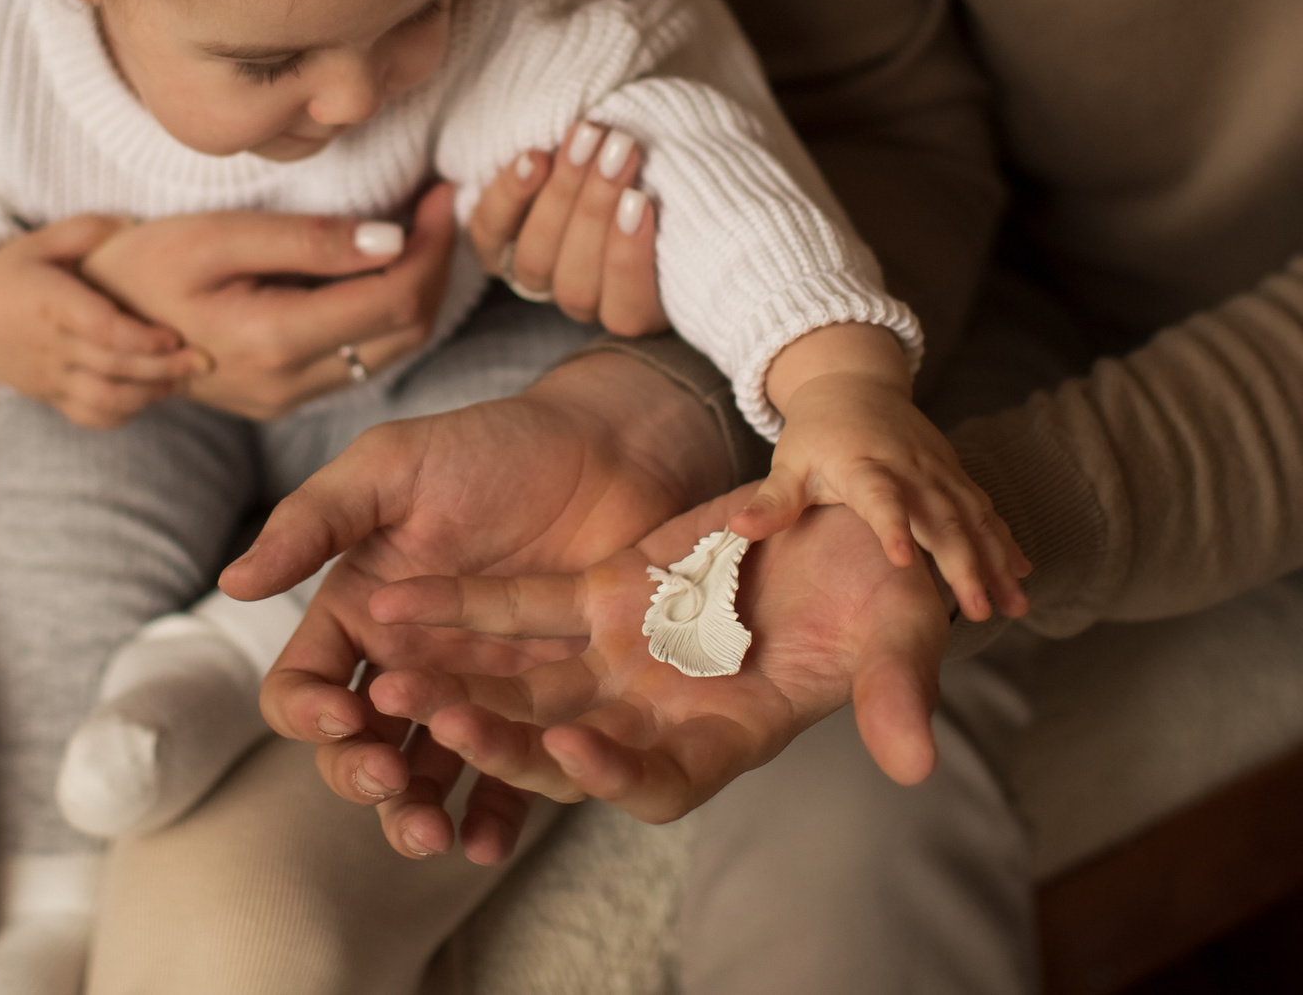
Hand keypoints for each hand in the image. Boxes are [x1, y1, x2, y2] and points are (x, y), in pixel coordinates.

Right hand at [0, 214, 202, 427]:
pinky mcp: (51, 396)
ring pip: (104, 399)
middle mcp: (50, 346)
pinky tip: (151, 395)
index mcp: (49, 303)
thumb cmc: (8, 272)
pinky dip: (124, 413)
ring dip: (148, 394)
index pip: (99, 329)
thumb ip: (88, 230)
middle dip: (161, 368)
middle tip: (203, 361)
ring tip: (181, 379)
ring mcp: (50, 376)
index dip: (140, 337)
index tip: (174, 335)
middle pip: (111, 366)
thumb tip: (135, 224)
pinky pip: (90, 416)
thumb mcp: (41, 240)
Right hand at [83, 184, 458, 420]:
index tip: (443, 194)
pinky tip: (380, 268)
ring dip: (414, 291)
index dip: (432, 246)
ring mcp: (283, 400)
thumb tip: (393, 240)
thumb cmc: (145, 264)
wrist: (87, 322)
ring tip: (420, 230)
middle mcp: (286, 384)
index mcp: (273, 341)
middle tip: (440, 207)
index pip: (394, 298)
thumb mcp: (219, 235)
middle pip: (405, 331)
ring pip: (389, 352)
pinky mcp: (279, 399)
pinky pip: (357, 360)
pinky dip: (383, 315)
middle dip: (434, 267)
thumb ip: (308, 240)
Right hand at [219, 347, 734, 861]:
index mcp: (358, 615)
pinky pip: (508, 779)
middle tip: (390, 778)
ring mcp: (471, 695)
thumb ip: (315, 520)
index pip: (304, 685)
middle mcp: (405, 666)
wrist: (609, 451)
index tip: (342, 710)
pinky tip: (488, 841)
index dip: (308, 710)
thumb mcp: (392, 466)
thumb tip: (233, 583)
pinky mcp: (538, 713)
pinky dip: (493, 817)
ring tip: (434, 835)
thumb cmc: (492, 447)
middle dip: (361, 776)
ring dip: (416, 816)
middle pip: (356, 747)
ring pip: (424, 777)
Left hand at [366, 494, 950, 823]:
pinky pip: (514, 608)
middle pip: (562, 743)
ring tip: (385, 677)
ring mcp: (619, 657)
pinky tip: (390, 604)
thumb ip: (894, 692)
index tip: (576, 751)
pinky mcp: (596, 596)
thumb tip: (917, 760)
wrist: (858, 520)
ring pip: (520, 681)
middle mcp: (657, 712)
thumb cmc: (890, 586)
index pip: (654, 782)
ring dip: (452, 680)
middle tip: (433, 725)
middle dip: (495, 737)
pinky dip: (455, 606)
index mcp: (725, 739)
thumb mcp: (900, 631)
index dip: (612, 775)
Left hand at [468, 121, 667, 334]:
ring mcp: (537, 277)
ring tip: (585, 139)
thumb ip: (685, 202)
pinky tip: (534, 157)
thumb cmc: (671, 171)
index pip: (628, 312)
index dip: (629, 260)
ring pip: (534, 259)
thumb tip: (672, 189)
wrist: (620, 144)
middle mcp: (585, 301)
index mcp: (640, 308)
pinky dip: (510, 193)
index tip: (642, 200)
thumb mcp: (689, 190)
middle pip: (576, 283)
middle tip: (618, 149)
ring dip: (560, 193)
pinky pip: (491, 232)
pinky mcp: (496, 245)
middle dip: (596, 209)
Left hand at [734, 326, 1031, 621]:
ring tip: (1015, 605)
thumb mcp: (788, 463)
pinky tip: (1022, 574)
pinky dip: (1005, 540)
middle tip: (977, 610)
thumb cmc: (816, 434)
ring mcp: (936, 470)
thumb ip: (770, 501)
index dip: (891, 527)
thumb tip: (735, 529)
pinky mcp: (953, 473)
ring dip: (996, 560)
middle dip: (964, 563)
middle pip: (940, 516)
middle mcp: (908, 468)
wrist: (854, 382)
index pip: (879, 498)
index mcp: (863, 467)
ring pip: (973, 517)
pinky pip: (985, 509)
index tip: (901, 562)